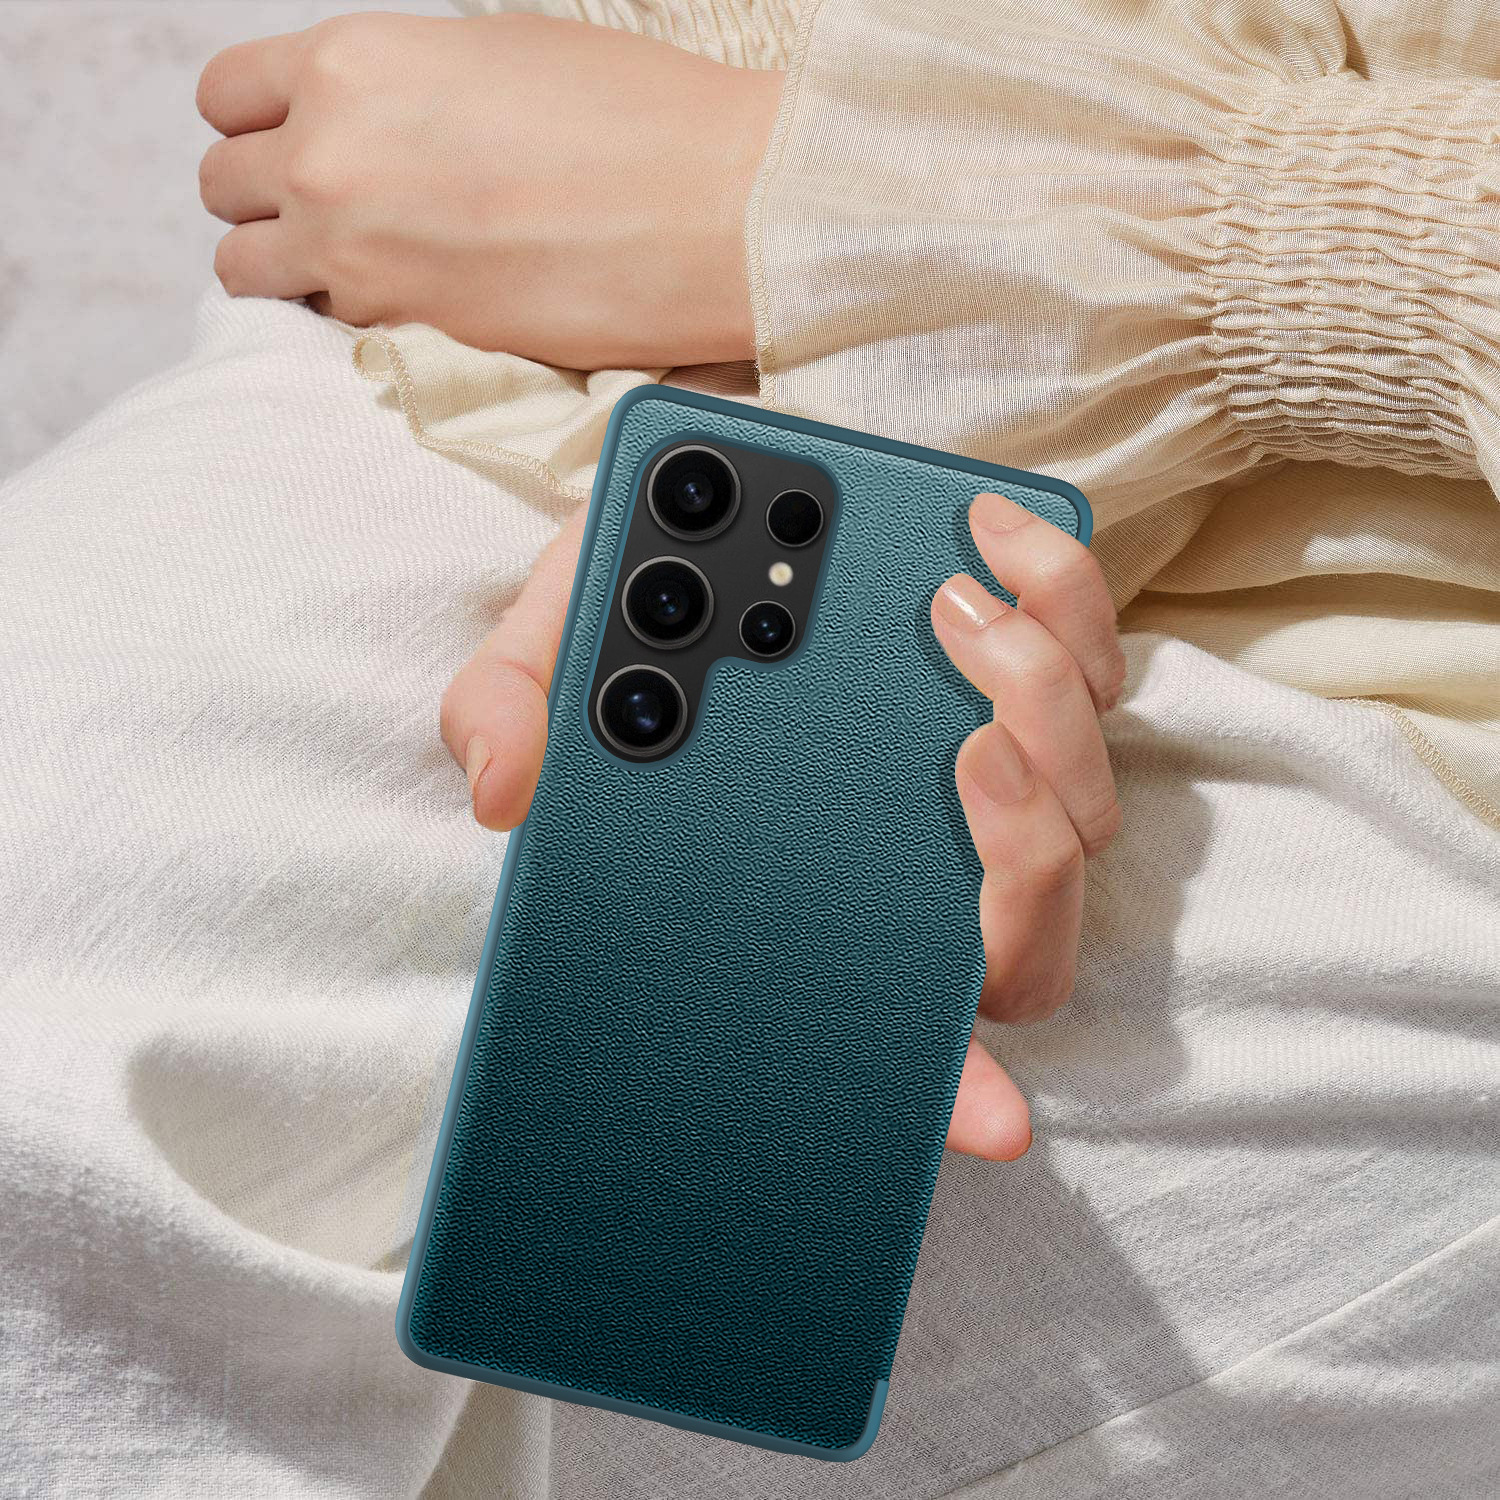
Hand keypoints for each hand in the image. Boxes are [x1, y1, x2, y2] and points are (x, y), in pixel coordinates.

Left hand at [197, 13, 780, 367]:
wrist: (714, 208)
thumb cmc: (636, 118)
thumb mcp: (495, 52)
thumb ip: (403, 83)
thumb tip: (381, 116)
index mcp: (351, 62)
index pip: (226, 97)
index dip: (257, 122)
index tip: (289, 144)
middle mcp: (331, 156)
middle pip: (224, 188)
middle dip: (267, 198)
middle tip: (328, 213)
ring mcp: (360, 253)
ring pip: (249, 272)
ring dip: (287, 270)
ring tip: (354, 270)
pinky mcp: (408, 333)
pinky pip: (326, 330)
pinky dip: (348, 321)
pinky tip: (407, 304)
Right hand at [441, 491, 1124, 1160]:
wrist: (689, 511)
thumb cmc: (627, 611)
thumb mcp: (545, 663)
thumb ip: (509, 720)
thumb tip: (503, 790)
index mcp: (819, 902)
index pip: (898, 1030)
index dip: (953, 1091)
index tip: (995, 1122)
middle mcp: (921, 864)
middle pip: (1027, 922)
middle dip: (1023, 845)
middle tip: (966, 750)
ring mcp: (990, 776)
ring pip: (1082, 800)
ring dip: (1048, 710)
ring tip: (958, 615)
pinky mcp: (1026, 669)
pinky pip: (1092, 662)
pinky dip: (1066, 600)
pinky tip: (991, 537)